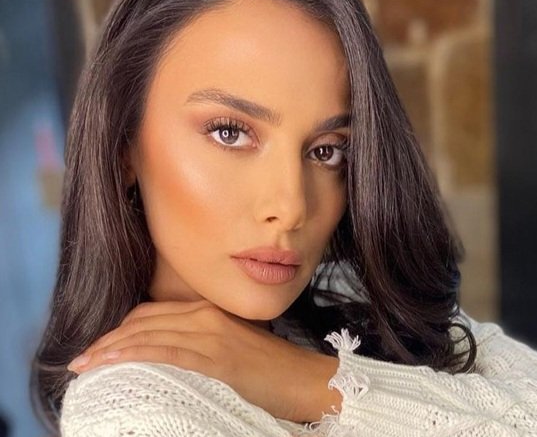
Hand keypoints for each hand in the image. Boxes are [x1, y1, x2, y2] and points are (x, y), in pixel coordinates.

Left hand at [66, 299, 341, 422]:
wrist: (302, 378)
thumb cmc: (269, 368)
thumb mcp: (231, 345)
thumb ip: (201, 341)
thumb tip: (169, 354)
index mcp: (208, 310)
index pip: (151, 313)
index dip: (120, 329)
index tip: (99, 347)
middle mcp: (205, 314)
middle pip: (143, 321)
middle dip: (108, 340)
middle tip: (82, 359)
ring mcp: (211, 333)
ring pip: (149, 335)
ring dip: (112, 349)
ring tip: (85, 365)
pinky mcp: (216, 356)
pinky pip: (167, 351)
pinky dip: (136, 355)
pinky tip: (114, 363)